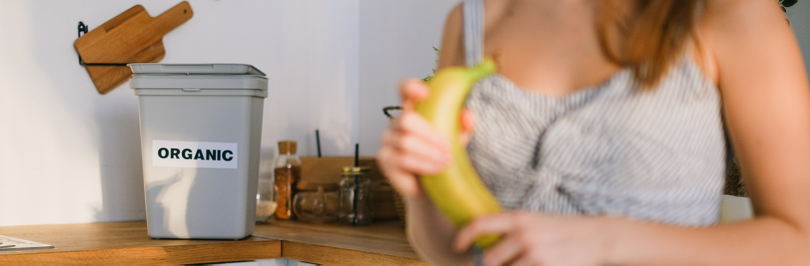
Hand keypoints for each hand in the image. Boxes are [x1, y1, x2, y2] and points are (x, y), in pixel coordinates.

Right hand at [377, 79, 475, 198]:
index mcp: (414, 109)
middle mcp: (397, 122)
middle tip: (447, 146)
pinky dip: (423, 164)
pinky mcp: (385, 159)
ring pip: (405, 142)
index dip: (410, 87)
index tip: (425, 92)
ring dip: (429, 152)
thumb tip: (467, 115)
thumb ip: (464, 126)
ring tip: (446, 161)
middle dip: (429, 133)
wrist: (433, 188)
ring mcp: (389, 140)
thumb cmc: (443, 157)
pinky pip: (402, 159)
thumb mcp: (458, 139)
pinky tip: (436, 169)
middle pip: (405, 119)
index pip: (404, 90)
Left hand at [454, 211, 613, 265]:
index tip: (458, 247)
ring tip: (525, 263)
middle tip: (506, 263)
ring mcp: (535, 254)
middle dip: (494, 265)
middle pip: (491, 258)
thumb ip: (512, 230)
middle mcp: (524, 235)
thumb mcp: (536, 221)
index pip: (480, 224)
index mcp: (519, 218)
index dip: (464, 236)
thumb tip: (487, 244)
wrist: (597, 237)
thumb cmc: (563, 230)